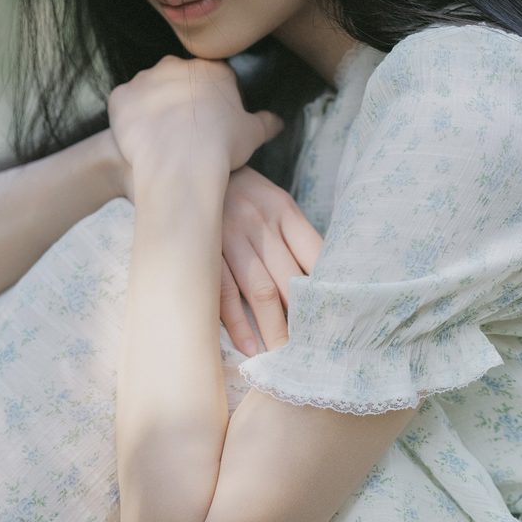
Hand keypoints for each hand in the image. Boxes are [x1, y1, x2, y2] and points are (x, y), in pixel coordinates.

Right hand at [106, 131, 322, 356]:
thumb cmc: (236, 190)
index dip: (328, 291)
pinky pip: (223, 291)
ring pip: (260, 291)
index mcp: (284, 210)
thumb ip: (293, 232)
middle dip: (304, 322)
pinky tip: (248, 346)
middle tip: (316, 354)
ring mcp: (230, 238)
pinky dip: (236, 322)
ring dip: (274, 329)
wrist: (182, 163)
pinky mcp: (204, 251)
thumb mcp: (270, 199)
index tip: (339, 320)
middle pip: (290, 281)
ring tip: (284, 358)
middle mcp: (260, 224)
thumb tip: (321, 276)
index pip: (317, 255)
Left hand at [107, 55, 283, 179]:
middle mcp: (176, 66)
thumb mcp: (253, 134)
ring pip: (149, 90)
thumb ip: (266, 123)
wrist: (180, 163)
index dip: (213, 99)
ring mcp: (145, 79)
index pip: (213, 77)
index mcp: (210, 70)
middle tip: (185, 130)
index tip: (212, 121)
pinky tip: (139, 138)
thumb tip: (277, 121)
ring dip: (154, 107)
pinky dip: (129, 118)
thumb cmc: (221, 146)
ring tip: (161, 137)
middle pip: (178, 79)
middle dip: (181, 98)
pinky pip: (124, 104)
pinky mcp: (121, 96)